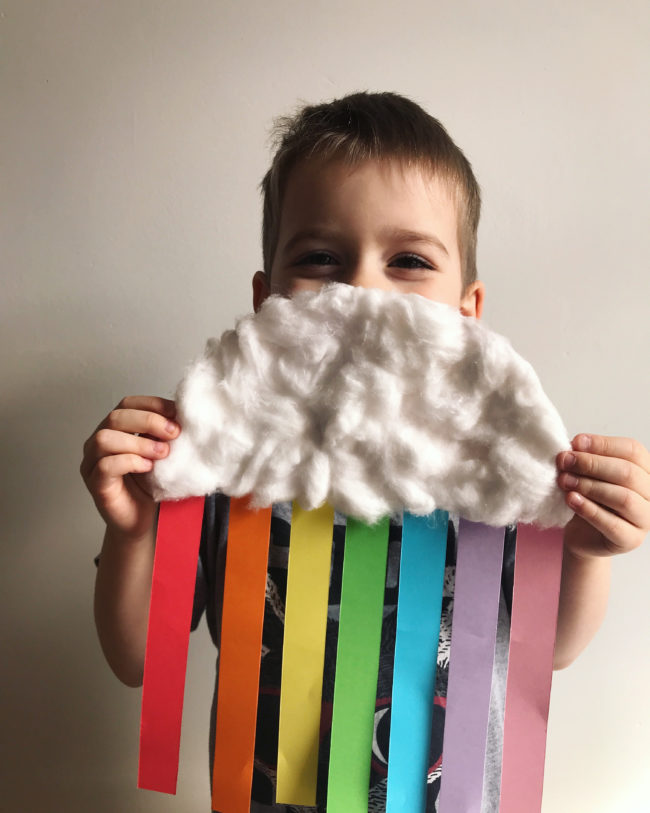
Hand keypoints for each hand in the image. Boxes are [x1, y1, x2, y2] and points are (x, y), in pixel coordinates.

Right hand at [80, 396, 179, 540]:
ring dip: (138, 442)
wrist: (143, 520)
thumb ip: (165, 435)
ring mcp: (93, 462)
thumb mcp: (162, 453)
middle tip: (173, 433)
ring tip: (162, 453)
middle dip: (149, 421)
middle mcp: (99, 441)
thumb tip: (183, 416)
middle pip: (116, 417)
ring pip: (105, 439)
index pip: (128, 403)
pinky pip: (106, 465)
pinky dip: (130, 462)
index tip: (177, 413)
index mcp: (116, 428)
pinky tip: (148, 468)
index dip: (152, 404)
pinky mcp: (95, 482)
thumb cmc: (151, 484)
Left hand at [557, 434, 649, 557]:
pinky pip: (612, 524)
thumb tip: (575, 445)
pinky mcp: (631, 539)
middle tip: (565, 461)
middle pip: (628, 473)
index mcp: (646, 471)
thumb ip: (587, 459)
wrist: (583, 535)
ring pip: (623, 498)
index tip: (575, 442)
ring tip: (564, 481)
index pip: (633, 451)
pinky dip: (589, 509)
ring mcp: (646, 519)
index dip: (603, 444)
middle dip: (592, 464)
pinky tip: (571, 499)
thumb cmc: (590, 499)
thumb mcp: (589, 474)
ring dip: (589, 486)